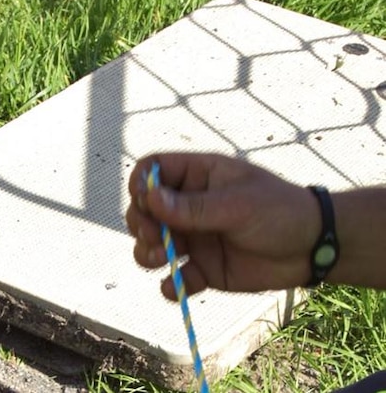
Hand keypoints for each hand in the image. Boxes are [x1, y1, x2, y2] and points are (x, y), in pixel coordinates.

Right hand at [126, 153, 319, 299]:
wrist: (315, 249)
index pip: (153, 170)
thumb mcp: (238, 204)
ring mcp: (194, 238)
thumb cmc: (281, 212)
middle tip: (154, 236)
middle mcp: (188, 206)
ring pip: (151, 244)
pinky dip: (170, 285)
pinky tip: (177, 285)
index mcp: (197, 177)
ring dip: (146, 252)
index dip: (141, 183)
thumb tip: (150, 199)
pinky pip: (175, 278)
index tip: (144, 201)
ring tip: (160, 258)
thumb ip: (194, 206)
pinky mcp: (203, 269)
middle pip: (144, 210)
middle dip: (141, 223)